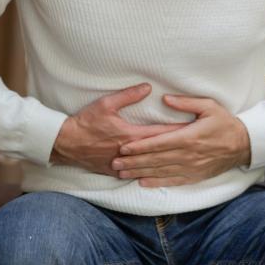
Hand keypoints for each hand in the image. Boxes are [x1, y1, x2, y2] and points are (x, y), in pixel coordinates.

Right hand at [50, 83, 188, 176]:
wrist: (67, 144)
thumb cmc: (86, 122)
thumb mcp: (105, 104)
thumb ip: (128, 96)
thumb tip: (147, 87)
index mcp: (131, 135)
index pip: (161, 133)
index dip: (179, 132)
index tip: (194, 131)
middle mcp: (130, 152)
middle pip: (160, 151)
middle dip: (179, 149)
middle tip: (197, 148)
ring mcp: (124, 164)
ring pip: (150, 166)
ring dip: (167, 164)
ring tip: (184, 163)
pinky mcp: (116, 171)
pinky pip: (137, 174)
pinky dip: (150, 175)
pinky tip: (160, 177)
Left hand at [111, 94, 250, 186]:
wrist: (244, 145)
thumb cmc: (225, 122)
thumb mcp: (208, 106)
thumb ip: (186, 103)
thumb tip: (165, 98)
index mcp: (189, 137)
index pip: (158, 143)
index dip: (139, 146)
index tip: (123, 147)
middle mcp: (188, 155)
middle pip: (155, 159)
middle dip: (133, 161)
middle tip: (115, 163)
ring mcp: (191, 168)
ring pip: (160, 171)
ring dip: (140, 173)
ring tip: (122, 173)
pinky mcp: (195, 176)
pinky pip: (172, 181)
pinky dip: (157, 183)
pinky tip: (143, 183)